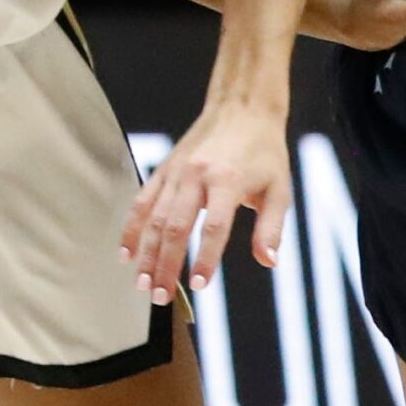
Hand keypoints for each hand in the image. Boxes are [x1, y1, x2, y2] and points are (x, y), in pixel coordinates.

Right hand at [121, 96, 293, 300]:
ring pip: (154, 218)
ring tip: (142, 284)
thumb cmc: (264, 152)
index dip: (205, 258)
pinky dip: (132, 228)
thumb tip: (268, 262)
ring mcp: (175, 172)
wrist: (242, 109)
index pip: (213, 227)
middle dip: (165, 264)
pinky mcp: (163, 170)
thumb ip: (271, 227)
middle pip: (175, 227)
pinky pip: (142, 202)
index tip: (199, 285)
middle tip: (160, 296)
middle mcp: (195, 176)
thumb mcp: (279, 188)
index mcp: (227, 180)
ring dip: (146, 253)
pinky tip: (126, 253)